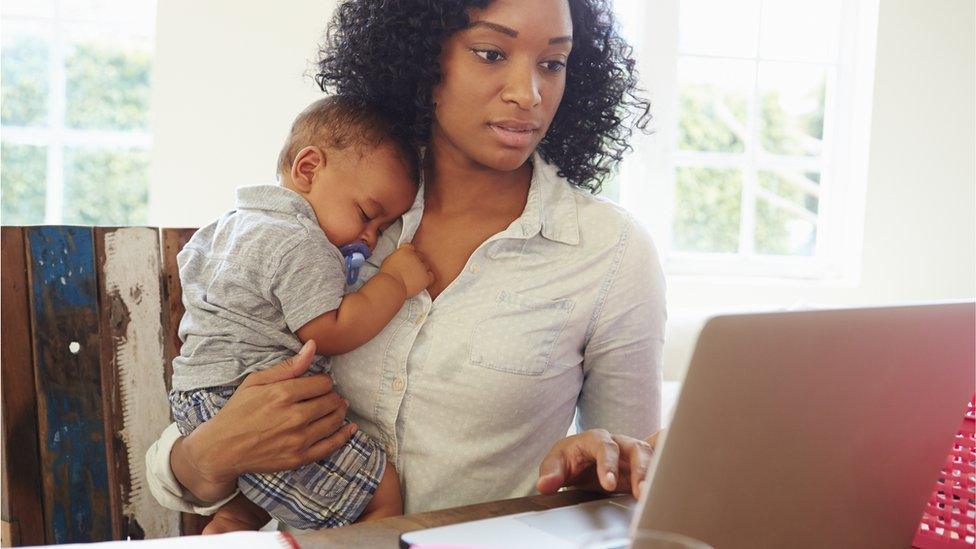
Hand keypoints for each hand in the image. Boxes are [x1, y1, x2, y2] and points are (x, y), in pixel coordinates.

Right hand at [172, 340, 355, 501]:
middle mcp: (294, 417)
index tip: (319, 383)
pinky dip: (343, 436)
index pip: (323, 383)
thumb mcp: (256, 382)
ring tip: (337, 407)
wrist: (221, 448)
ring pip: (334, 421)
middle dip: (333, 396)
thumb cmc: (238, 411)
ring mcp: (298, 440)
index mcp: (283, 394)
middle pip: (331, 401)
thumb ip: (288, 366)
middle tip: (328, 396)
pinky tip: (349, 428)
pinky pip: (330, 446)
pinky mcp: (299, 458)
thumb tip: (313, 346)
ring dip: (340, 412)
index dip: (324, 381)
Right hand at [379, 243, 433, 296]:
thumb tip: (400, 257)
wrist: (391, 286)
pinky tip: (421, 282)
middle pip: (420, 256)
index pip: (412, 248)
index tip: (408, 260)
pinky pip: (431, 276)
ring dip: (422, 270)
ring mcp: (421, 267)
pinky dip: (428, 279)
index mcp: (405, 251)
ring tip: (414, 277)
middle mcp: (415, 256)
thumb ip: (398, 256)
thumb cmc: (387, 275)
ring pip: (426, 266)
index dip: (410, 254)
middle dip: (417, 262)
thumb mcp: (389, 260)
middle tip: (411, 270)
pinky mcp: (425, 277)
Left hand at [536, 429, 664, 498]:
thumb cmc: (570, 459)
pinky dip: (671, 462)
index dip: (607, 464)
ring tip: (652, 495)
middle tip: (641, 492)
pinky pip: (662, 458)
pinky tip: (675, 475)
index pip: (605, 447)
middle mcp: (618, 442)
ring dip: (654, 474)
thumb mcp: (555, 464)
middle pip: (635, 448)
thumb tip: (545, 485)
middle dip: (640, 469)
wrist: (579, 460)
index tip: (608, 484)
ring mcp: (633, 452)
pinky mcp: (643, 465)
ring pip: (650, 456)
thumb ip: (550, 474)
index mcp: (595, 439)